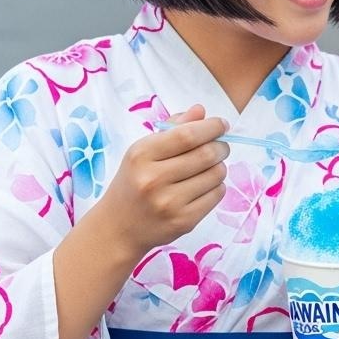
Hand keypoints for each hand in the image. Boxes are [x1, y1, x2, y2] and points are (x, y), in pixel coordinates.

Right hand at [92, 105, 228, 261]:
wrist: (117, 228)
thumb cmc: (133, 182)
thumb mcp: (143, 151)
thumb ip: (173, 128)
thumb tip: (201, 110)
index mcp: (141, 155)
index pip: (187, 135)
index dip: (211, 127)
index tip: (222, 124)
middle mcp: (153, 179)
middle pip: (207, 154)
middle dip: (221, 146)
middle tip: (220, 146)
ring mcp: (169, 202)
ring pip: (217, 174)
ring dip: (219, 167)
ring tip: (207, 168)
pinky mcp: (184, 221)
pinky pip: (217, 194)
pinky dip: (216, 186)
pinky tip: (202, 187)